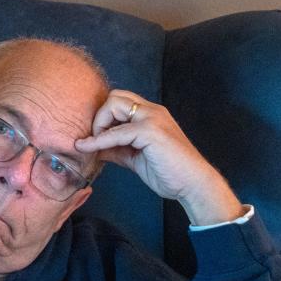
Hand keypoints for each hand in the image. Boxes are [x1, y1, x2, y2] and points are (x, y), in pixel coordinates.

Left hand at [75, 89, 243, 226]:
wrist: (192, 184)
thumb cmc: (169, 173)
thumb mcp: (136, 158)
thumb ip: (117, 150)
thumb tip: (95, 149)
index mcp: (151, 115)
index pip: (120, 101)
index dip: (104, 118)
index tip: (96, 139)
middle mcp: (152, 111)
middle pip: (115, 96)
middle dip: (99, 117)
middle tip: (95, 140)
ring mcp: (152, 118)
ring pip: (114, 105)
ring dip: (98, 125)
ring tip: (94, 146)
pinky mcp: (151, 131)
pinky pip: (116, 132)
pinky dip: (99, 141)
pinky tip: (88, 149)